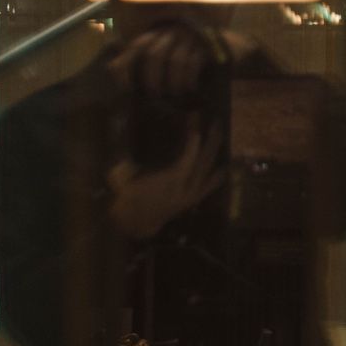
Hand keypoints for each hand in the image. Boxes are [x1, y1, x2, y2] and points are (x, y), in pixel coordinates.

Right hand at [108, 123, 222, 238]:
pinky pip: (208, 187)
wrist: (135, 223)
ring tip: (219, 133)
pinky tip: (224, 167)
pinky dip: (216, 177)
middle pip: (201, 162)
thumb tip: (127, 160)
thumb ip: (123, 173)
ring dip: (213, 152)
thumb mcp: (121, 182)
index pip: (185, 162)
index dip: (192, 146)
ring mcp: (190, 195)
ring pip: (206, 171)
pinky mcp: (191, 200)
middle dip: (208, 141)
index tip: (196, 128)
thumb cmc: (127, 198)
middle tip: (214, 123)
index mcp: (168, 184)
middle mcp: (183, 189)